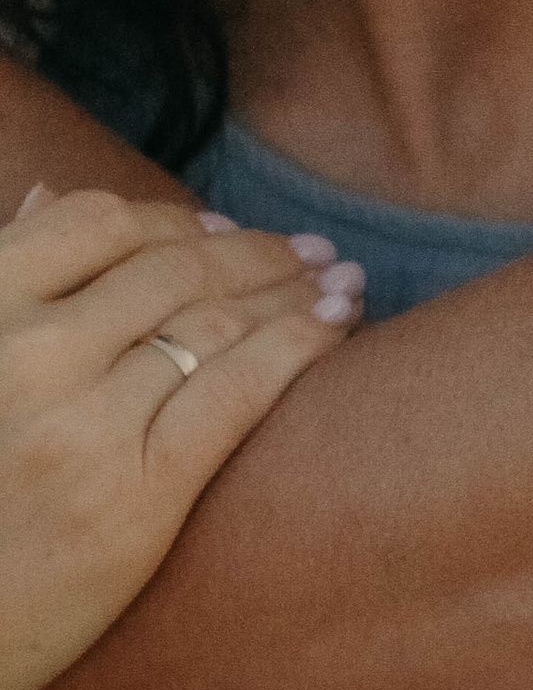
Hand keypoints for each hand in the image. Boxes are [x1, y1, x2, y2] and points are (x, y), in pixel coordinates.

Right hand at [0, 185, 353, 689]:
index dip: (177, 221)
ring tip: (341, 283)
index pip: (101, 224)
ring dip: (295, 293)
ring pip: (217, 326)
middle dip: (258, 254)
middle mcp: (25, 355)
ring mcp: (81, 425)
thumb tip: (52, 193)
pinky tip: (335, 326)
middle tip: (312, 251)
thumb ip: (8, 281)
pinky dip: (300, 346)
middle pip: (174, 270)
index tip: (224, 229)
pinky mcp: (137, 497)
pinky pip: (238, 395)